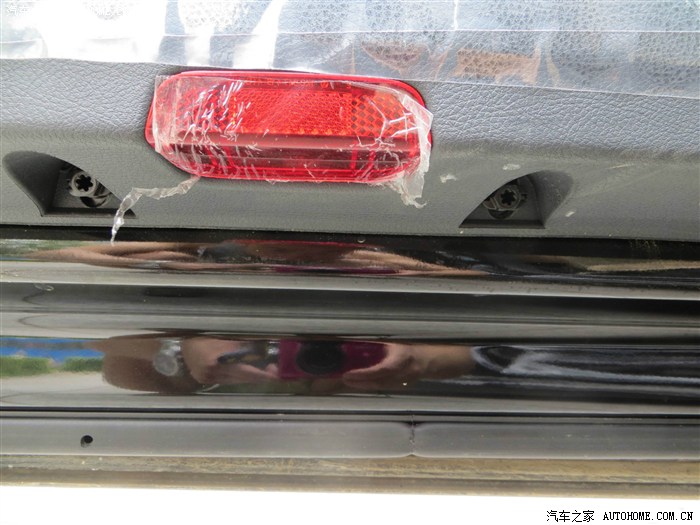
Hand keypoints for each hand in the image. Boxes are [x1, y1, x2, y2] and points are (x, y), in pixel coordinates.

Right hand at [181, 337, 277, 384]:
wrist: (178, 338)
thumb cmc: (201, 330)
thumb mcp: (222, 333)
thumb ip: (241, 343)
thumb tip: (262, 346)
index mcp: (213, 358)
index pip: (242, 369)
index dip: (259, 372)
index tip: (273, 373)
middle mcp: (209, 371)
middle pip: (240, 377)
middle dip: (259, 375)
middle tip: (274, 371)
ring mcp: (206, 377)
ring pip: (235, 380)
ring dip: (250, 376)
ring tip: (266, 371)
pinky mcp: (204, 379)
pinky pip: (227, 379)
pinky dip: (239, 376)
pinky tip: (249, 372)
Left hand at [341, 343, 474, 390]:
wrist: (442, 356)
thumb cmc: (421, 343)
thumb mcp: (402, 337)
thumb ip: (385, 339)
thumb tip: (361, 334)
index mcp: (404, 359)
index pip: (381, 370)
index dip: (364, 374)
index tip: (348, 374)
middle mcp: (405, 374)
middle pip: (378, 382)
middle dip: (360, 382)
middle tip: (343, 378)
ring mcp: (405, 381)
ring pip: (381, 385)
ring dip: (364, 384)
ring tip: (349, 380)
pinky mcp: (405, 384)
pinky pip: (386, 385)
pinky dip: (374, 384)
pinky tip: (363, 381)